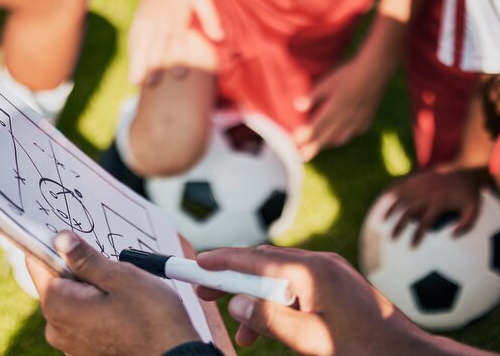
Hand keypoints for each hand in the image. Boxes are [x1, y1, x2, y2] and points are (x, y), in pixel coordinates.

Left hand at [26, 232, 199, 355]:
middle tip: (110, 263)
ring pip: (74, 302)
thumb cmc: (152, 321)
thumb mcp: (120, 277)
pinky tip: (124, 308)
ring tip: (124, 289)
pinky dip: (100, 309)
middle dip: (79, 269)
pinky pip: (85, 320)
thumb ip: (86, 258)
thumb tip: (62, 240)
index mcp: (59, 305)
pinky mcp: (87, 352)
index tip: (68, 234)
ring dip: (93, 290)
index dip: (51, 244)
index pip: (38, 263)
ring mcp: (72, 345)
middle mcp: (58, 329)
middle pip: (58, 283)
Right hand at [127, 0, 221, 85]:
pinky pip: (134, 37)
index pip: (177, 40)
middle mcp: (160, 20)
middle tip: (149, 86)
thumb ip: (209, 17)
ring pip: (140, 45)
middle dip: (152, 67)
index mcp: (177, 17)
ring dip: (137, 63)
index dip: (178, 58)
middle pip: (155, 46)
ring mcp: (147, 19)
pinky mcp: (139, 17)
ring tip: (135, 82)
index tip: (179, 75)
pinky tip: (132, 64)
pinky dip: (132, 52)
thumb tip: (219, 37)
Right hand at [196, 246, 425, 355]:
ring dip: (256, 298)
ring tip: (242, 333)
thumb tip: (237, 305)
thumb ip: (272, 320)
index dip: (223, 261)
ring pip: (278, 276)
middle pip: (264, 262)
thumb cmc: (365, 348)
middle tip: (206, 291)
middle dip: (233, 277)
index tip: (198, 263)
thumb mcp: (313, 341)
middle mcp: (319, 263)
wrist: (408, 354)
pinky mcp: (333, 282)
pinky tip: (270, 326)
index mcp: (312, 272)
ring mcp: (328, 271)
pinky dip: (277, 302)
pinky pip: (295, 285)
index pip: (256, 260)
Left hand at [291, 55, 388, 160]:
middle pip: (327, 138)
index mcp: (335, 109)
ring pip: (341, 138)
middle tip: (302, 157)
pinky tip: (341, 135)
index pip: (316, 128)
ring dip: (328, 143)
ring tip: (319, 147)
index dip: (305, 138)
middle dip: (313, 148)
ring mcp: (358, 121)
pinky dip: (344, 136)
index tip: (294, 145)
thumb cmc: (348, 74)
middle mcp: (346, 119)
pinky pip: (353, 133)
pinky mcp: (366, 119)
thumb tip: (296, 106)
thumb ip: (312, 96)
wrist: (376, 71)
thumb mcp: (328, 82)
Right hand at [385, 167, 484, 246]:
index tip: (411, 246)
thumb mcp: (474, 209)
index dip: (417, 236)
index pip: (424, 223)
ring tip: (382, 221)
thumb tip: (451, 237)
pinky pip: (399, 185)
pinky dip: (390, 192)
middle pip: (408, 213)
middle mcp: (425, 195)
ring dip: (390, 210)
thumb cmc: (469, 192)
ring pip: (400, 200)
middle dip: (399, 227)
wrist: (465, 167)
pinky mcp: (415, 178)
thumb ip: (466, 225)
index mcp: (438, 203)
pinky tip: (383, 200)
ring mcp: (419, 185)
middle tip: (392, 238)